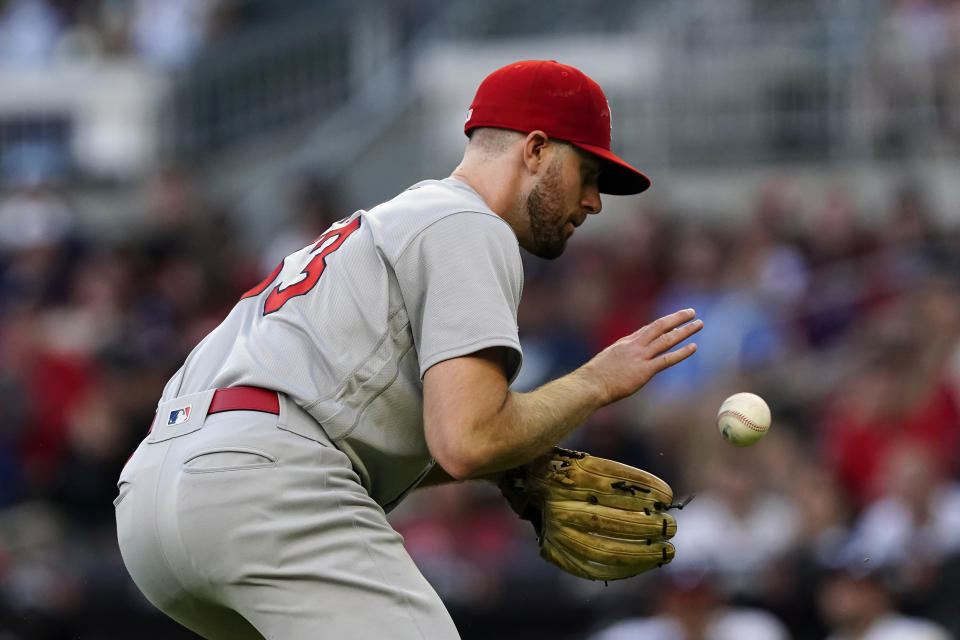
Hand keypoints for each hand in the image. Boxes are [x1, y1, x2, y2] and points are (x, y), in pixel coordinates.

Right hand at [584, 308, 701, 404]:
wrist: (591, 384)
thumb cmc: (595, 376)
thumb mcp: (607, 361)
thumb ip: (618, 358)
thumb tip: (621, 362)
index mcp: (625, 342)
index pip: (648, 329)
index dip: (663, 323)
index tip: (673, 319)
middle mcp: (635, 345)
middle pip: (660, 327)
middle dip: (677, 318)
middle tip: (691, 312)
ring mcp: (640, 356)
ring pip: (667, 339)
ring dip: (684, 330)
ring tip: (698, 324)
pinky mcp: (644, 370)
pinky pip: (667, 359)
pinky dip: (681, 352)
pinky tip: (693, 347)